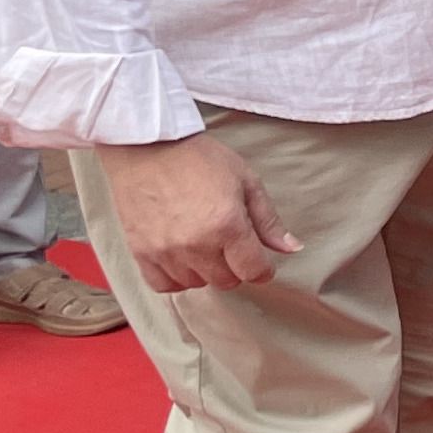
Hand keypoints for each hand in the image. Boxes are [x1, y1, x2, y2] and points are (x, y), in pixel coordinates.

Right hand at [98, 132, 297, 292]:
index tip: (260, 261)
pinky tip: (180, 258)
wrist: (147, 146)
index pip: (254, 272)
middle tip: (229, 244)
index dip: (263, 269)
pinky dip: (174, 277)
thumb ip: (268, 220)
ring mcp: (166, 251)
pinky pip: (162, 285)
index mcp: (227, 226)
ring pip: (195, 284)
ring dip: (204, 270)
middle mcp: (196, 244)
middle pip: (226, 281)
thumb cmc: (198, 158)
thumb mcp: (245, 180)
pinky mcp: (141, 252)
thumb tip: (291, 248)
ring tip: (202, 243)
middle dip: (234, 267)